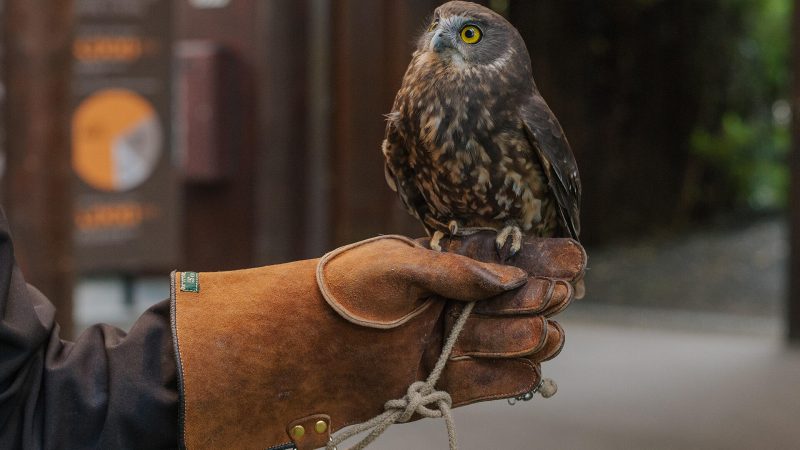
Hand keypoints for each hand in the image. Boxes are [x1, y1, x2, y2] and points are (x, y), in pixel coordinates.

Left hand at [171, 233, 585, 449]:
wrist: (297, 345)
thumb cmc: (341, 290)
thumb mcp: (393, 266)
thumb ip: (453, 270)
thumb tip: (509, 276)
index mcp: (449, 268)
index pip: (511, 261)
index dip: (546, 259)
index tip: (573, 258)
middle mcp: (458, 306)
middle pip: (522, 303)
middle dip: (540, 297)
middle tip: (552, 292)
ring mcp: (454, 346)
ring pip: (517, 342)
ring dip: (531, 335)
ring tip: (539, 329)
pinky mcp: (444, 383)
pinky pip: (496, 383)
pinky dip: (516, 376)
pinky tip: (531, 365)